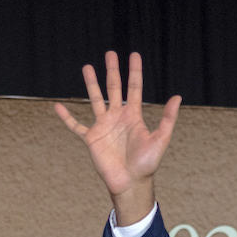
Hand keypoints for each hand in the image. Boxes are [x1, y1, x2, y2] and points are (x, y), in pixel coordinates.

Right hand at [54, 51, 181, 223]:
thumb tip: (177, 97)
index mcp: (133, 116)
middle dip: (112, 71)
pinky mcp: (91, 138)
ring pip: (95, 100)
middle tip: (110, 53)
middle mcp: (118, 118)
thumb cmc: (147, 164)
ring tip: (87, 67)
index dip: (134, 72)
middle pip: (114, 88)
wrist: (131, 183)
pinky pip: (76, 126)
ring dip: (91, 84)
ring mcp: (103, 126)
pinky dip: (67, 118)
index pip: (134, 88)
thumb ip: (167, 118)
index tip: (134, 55)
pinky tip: (58, 107)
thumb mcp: (160, 139)